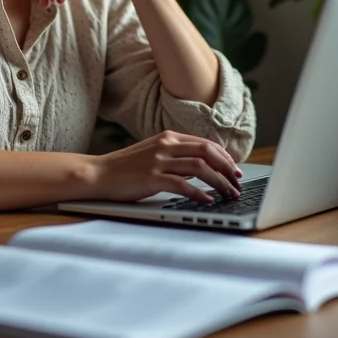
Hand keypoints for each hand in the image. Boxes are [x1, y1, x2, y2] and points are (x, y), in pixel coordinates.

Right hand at [90, 130, 242, 202]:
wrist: (99, 173)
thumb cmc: (126, 167)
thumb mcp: (153, 153)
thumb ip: (176, 156)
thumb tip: (201, 166)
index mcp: (168, 137)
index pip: (205, 143)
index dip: (224, 157)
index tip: (235, 170)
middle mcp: (166, 146)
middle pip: (207, 152)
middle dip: (227, 168)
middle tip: (238, 182)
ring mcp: (159, 161)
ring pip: (200, 168)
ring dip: (219, 182)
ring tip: (229, 194)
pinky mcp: (152, 178)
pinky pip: (183, 185)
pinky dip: (199, 193)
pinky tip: (208, 200)